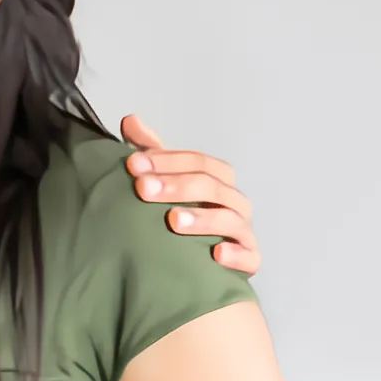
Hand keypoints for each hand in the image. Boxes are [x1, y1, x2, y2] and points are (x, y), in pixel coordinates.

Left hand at [122, 114, 257, 275]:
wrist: (197, 260)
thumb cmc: (181, 213)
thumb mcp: (163, 181)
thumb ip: (150, 152)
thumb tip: (131, 120)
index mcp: (216, 180)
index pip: (197, 162)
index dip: (166, 160)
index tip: (133, 164)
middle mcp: (233, 202)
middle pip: (212, 186)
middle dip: (176, 185)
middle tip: (143, 188)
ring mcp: (243, 231)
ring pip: (230, 219)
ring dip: (202, 219)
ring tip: (172, 220)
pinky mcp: (249, 260)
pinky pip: (250, 257)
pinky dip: (236, 255)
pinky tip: (217, 254)